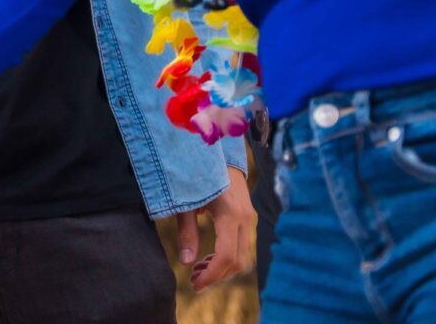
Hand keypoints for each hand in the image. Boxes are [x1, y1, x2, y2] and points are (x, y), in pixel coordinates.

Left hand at [175, 165, 255, 291]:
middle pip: (237, 261)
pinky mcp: (248, 218)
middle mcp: (245, 219)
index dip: (211, 275)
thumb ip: (187, 231)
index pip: (226, 256)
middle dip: (216, 276)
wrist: (220, 152)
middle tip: (194, 280)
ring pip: (242, 256)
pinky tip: (209, 258)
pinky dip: (227, 257)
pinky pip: (241, 246)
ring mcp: (249, 219)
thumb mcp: (187, 201)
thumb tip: (186, 261)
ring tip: (199, 270)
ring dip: (222, 268)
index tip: (195, 284)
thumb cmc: (197, 173)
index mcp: (230, 215)